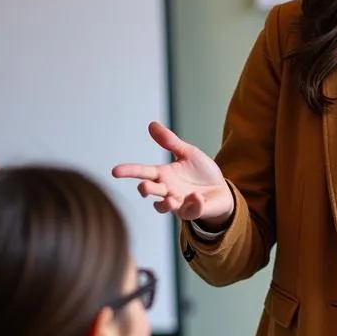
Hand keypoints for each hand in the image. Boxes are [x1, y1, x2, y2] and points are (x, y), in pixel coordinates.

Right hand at [112, 121, 233, 226]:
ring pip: (164, 206)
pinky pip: (190, 211)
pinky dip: (194, 204)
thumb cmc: (201, 172)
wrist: (221, 190)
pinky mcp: (192, 212)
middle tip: (143, 186)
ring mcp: (178, 203)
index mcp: (164, 174)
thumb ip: (170, 142)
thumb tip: (152, 124)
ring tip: (170, 199)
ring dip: (165, 204)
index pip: (143, 172)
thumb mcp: (188, 153)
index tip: (115, 171)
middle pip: (151, 190)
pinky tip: (198, 197)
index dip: (129, 171)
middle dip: (146, 189)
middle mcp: (167, 190)